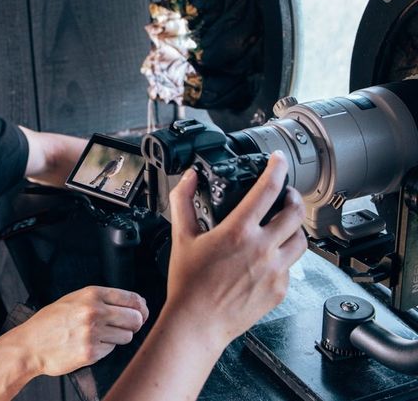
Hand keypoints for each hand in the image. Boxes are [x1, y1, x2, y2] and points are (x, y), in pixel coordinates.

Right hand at [10, 286, 148, 376]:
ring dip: (118, 337)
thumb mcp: (74, 299)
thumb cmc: (50, 322)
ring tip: (100, 335)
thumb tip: (135, 304)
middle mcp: (94, 311)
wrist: (31, 344)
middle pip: (135, 318)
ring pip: (127, 336)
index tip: (141, 312)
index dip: (141, 307)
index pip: (132, 298)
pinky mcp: (91, 352)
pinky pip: (112, 350)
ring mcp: (93, 333)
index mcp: (91, 294)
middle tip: (125, 326)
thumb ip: (102, 299)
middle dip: (134, 324)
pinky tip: (90, 344)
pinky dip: (105, 348)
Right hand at [164, 151, 306, 348]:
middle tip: (285, 194)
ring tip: (284, 225)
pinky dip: (284, 256)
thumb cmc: (188, 284)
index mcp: (239, 231)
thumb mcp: (181, 237)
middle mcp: (262, 248)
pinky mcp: (279, 289)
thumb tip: (187, 179)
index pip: (268, 189)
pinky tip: (270, 256)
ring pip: (301, 240)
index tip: (278, 159)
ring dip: (294, 227)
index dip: (277, 168)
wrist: (197, 323)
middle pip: (295, 212)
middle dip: (293, 197)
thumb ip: (183, 201)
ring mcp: (275, 271)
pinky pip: (291, 267)